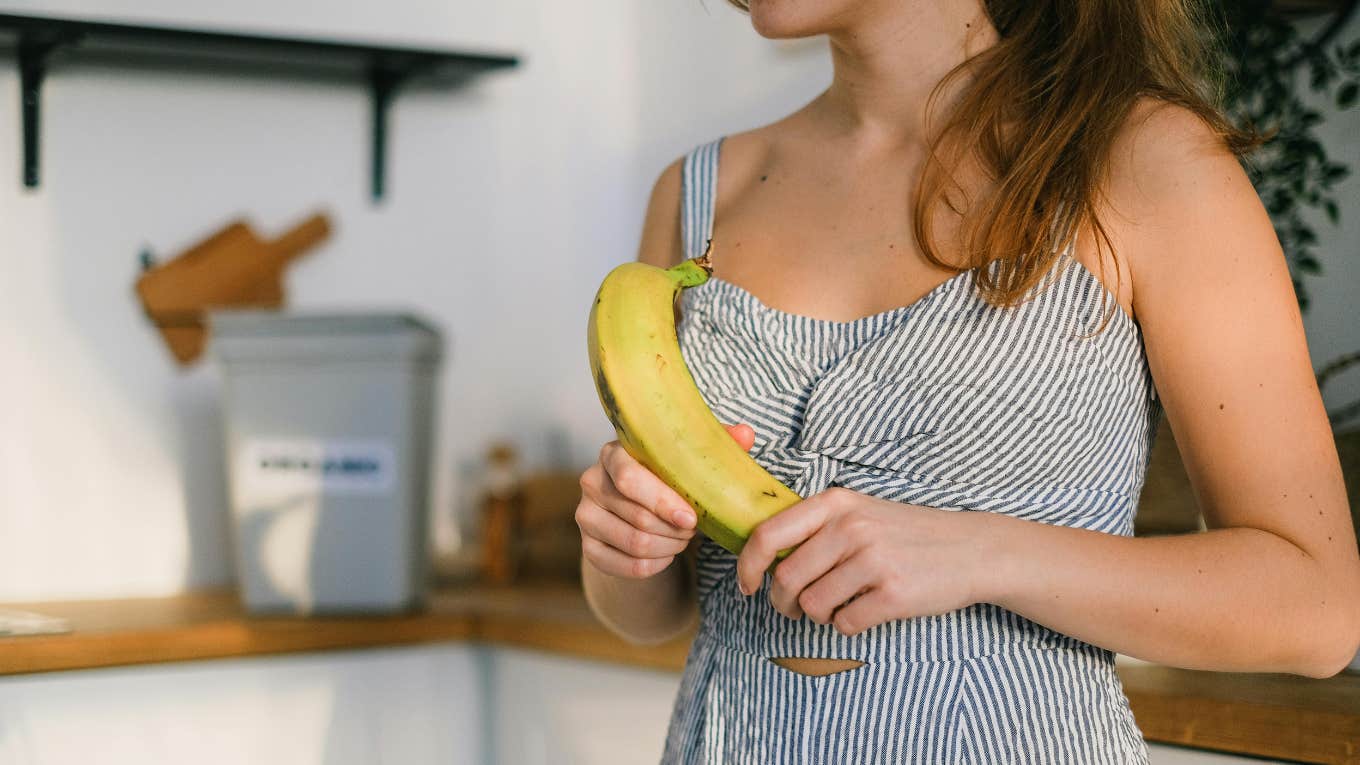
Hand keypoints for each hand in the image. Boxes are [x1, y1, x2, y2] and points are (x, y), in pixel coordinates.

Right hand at [577, 423, 755, 578]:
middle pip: (638, 517)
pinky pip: (629, 566)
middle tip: (693, 528)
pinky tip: (668, 555)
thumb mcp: (690, 457)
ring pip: (635, 544)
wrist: (640, 509)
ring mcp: (586, 515)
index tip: (692, 519)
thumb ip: (717, 442)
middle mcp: (591, 481)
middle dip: (676, 530)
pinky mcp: (588, 548)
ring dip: (670, 547)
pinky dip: (657, 566)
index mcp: (613, 453)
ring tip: (682, 539)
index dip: (663, 502)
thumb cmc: (668, 477)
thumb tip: (746, 433)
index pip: (629, 479)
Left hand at [735, 487, 994, 635]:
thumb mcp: (860, 511)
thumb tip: (762, 555)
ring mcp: (874, 560)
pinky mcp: (894, 594)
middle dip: (782, 603)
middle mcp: (851, 527)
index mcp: (836, 503)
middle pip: (786, 578)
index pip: (768, 534)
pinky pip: (845, 623)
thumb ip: (815, 525)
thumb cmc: (906, 533)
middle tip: (794, 609)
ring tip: (835, 606)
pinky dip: (847, 625)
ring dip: (816, 616)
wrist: (971, 549)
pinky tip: (865, 611)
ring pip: (812, 604)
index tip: (747, 586)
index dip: (747, 566)